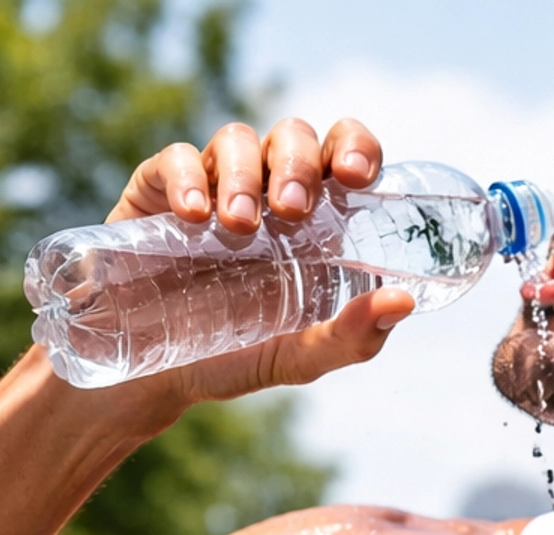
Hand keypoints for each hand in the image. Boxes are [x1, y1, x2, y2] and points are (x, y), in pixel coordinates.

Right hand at [104, 115, 415, 402]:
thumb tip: (404, 302)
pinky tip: (194, 216)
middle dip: (297, 164)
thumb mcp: (298, 357)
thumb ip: (351, 338)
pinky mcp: (157, 191)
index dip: (354, 147)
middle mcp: (264, 191)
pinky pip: (176, 160)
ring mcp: (211, 186)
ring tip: (239, 226)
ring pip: (237, 140)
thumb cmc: (232, 358)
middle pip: (292, 138)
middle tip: (291, 210)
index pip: (342, 153)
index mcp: (311, 218)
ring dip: (244, 175)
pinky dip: (187, 178)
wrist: (150, 377)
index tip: (355, 176)